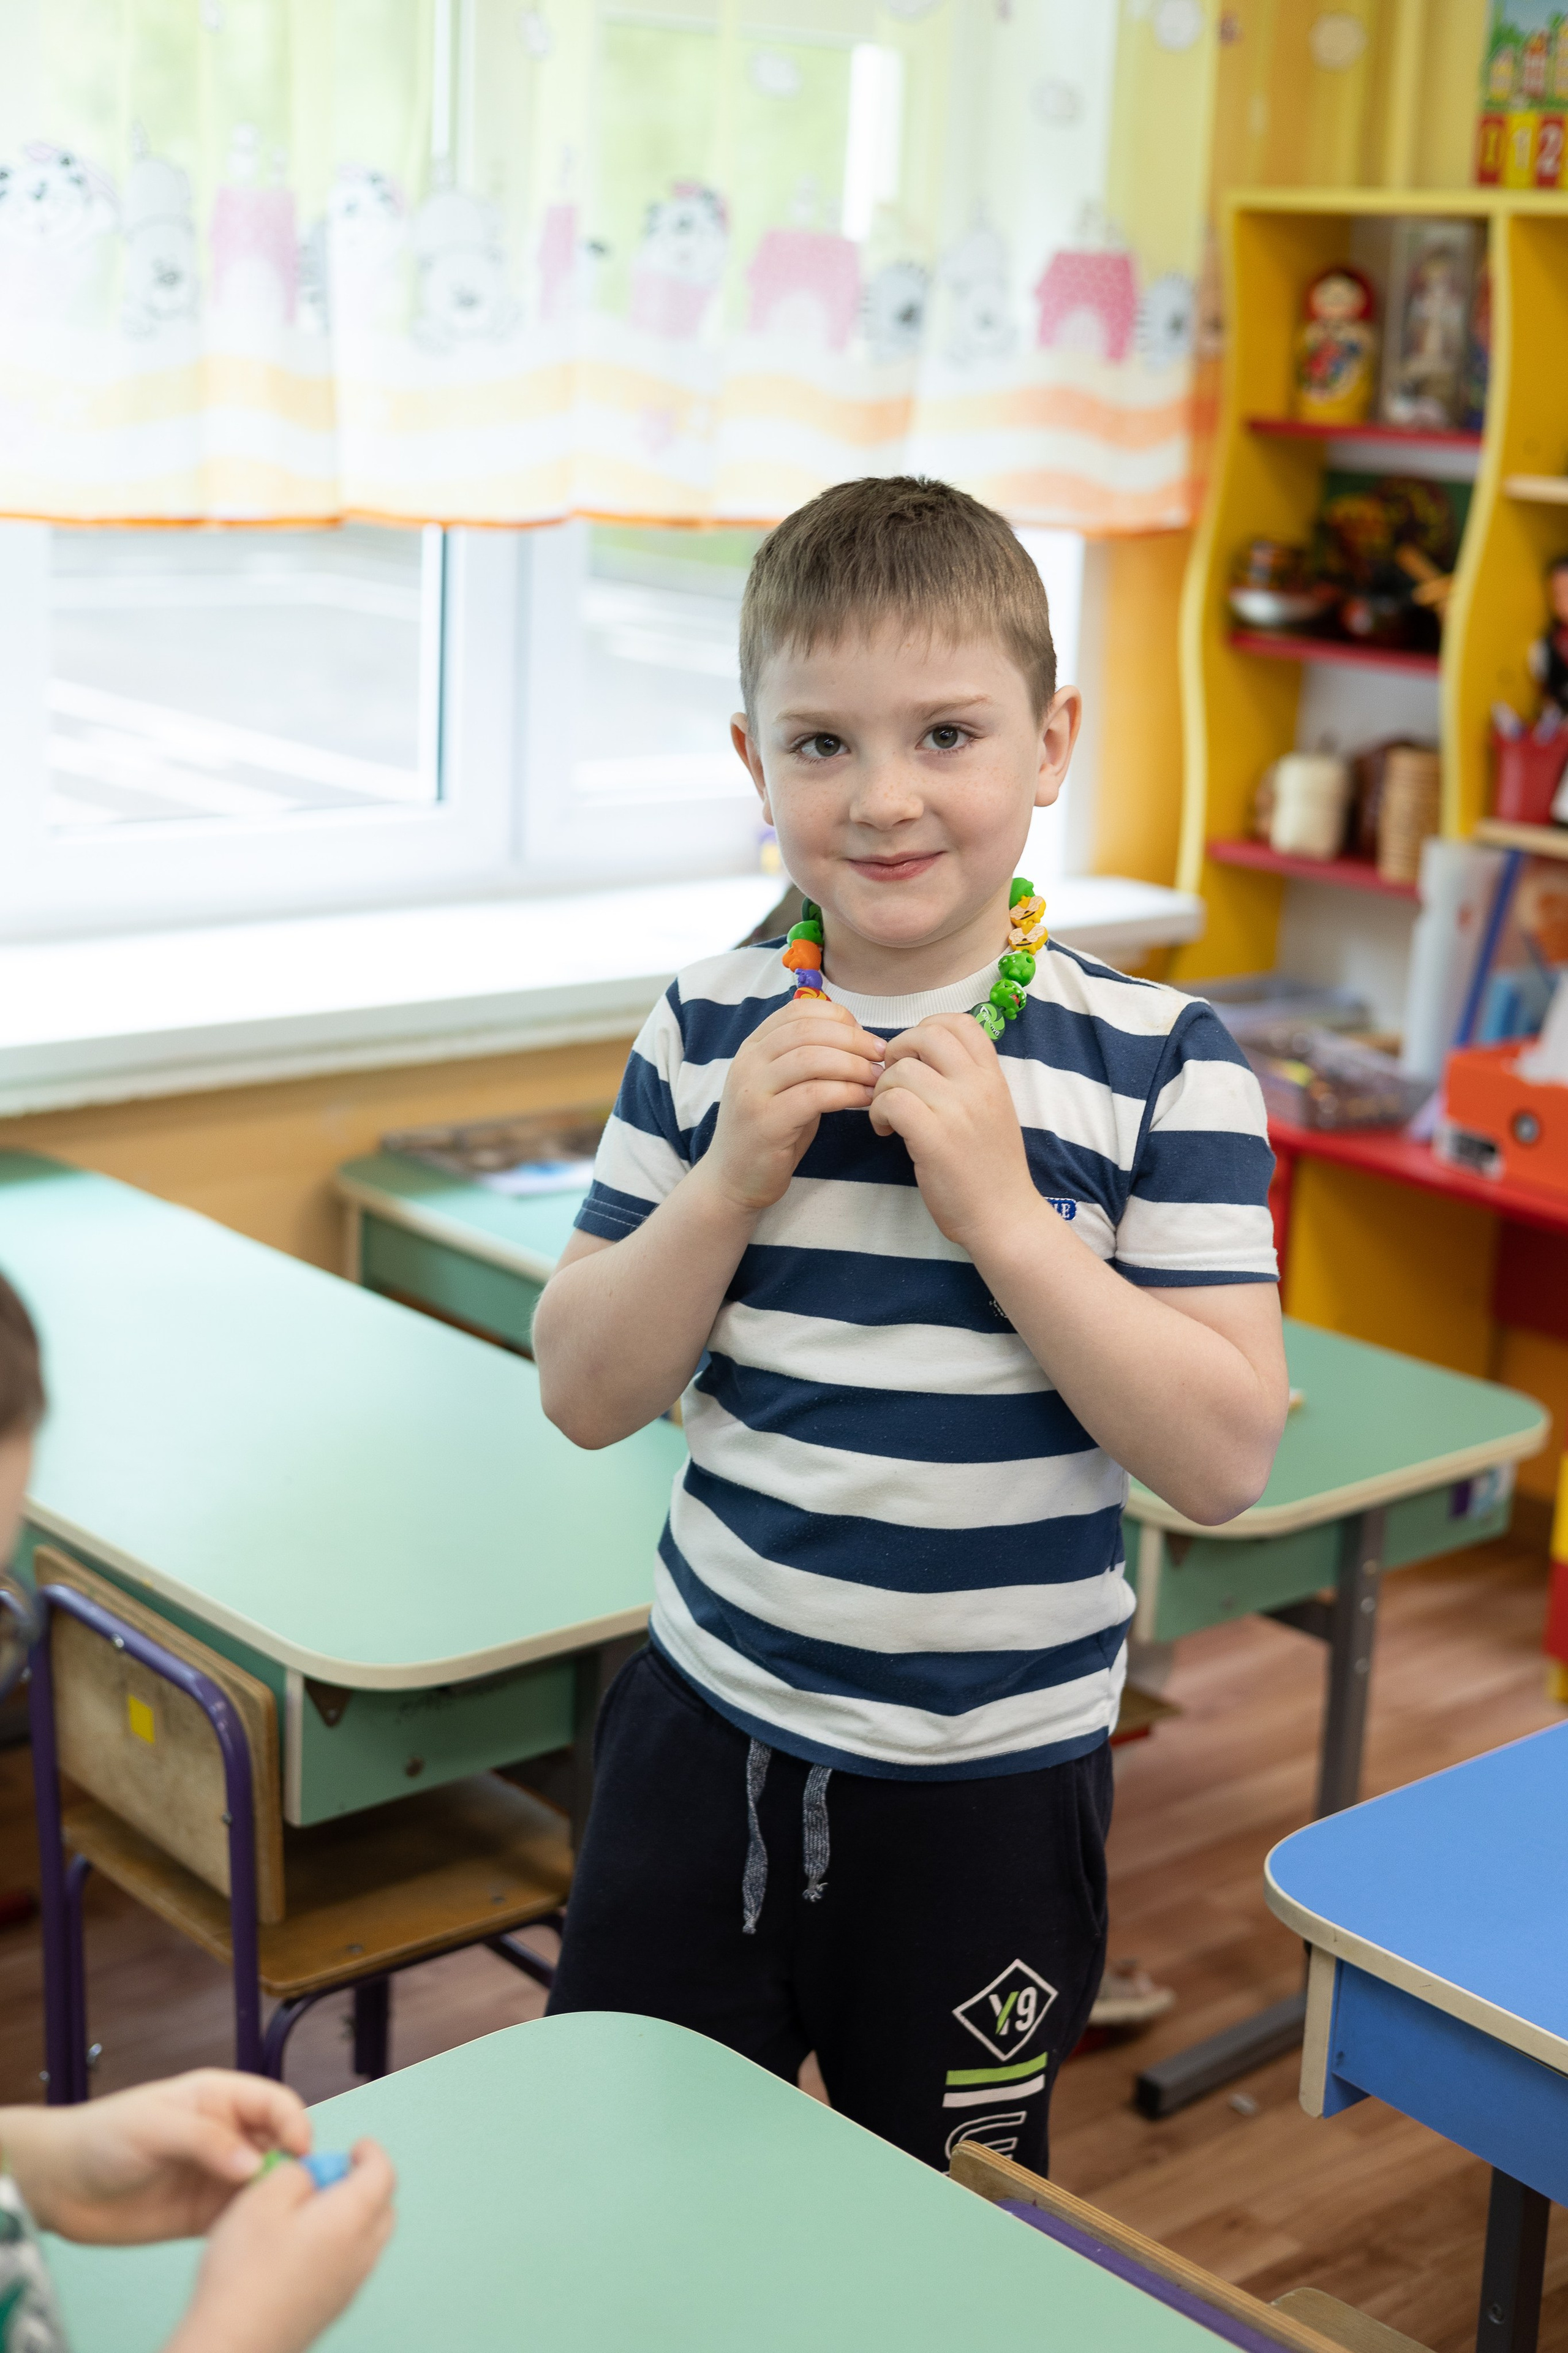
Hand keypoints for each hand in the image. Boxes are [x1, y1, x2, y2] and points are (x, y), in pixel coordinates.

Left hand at [0, 2071, 310, 2243]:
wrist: (61, 2184)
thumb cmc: (105, 2137)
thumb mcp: (154, 2125)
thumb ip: (204, 2139)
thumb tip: (254, 2163)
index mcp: (220, 2099)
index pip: (274, 2103)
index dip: (294, 2122)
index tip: (300, 2151)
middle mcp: (228, 2136)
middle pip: (279, 2144)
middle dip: (294, 2164)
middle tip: (295, 2192)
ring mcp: (217, 2176)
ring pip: (265, 2183)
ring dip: (276, 2197)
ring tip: (276, 2218)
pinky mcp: (204, 2215)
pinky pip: (241, 2218)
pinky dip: (253, 2225)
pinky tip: (252, 2235)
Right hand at [166, 2140, 395, 2352]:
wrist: (232, 2347)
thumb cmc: (244, 2273)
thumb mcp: (262, 2197)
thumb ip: (296, 2172)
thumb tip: (312, 2176)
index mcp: (352, 2220)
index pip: (383, 2174)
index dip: (370, 2153)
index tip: (356, 2145)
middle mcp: (361, 2255)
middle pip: (382, 2208)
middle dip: (363, 2185)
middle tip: (329, 2176)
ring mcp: (349, 2287)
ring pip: (367, 2238)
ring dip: (351, 2216)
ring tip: (307, 2212)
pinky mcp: (332, 2309)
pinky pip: (350, 2264)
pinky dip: (338, 2244)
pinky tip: (298, 2248)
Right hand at [702, 997, 884, 1213]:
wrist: (733, 1179)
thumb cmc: (770, 1131)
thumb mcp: (785, 1086)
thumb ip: (810, 1059)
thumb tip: (858, 1038)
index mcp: (753, 1046)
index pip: (798, 1010)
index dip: (839, 1017)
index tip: (866, 1037)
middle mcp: (748, 1062)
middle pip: (808, 1029)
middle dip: (854, 1039)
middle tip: (881, 1055)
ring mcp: (752, 1091)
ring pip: (811, 1058)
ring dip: (853, 1065)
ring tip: (877, 1078)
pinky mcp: (765, 1122)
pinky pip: (813, 1095)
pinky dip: (846, 1092)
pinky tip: (865, 1100)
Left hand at [869, 1013, 1035, 1250]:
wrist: (1005, 1217)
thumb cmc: (990, 1169)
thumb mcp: (992, 1111)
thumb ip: (966, 1082)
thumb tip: (919, 1060)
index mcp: (993, 1077)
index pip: (960, 1022)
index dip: (928, 1029)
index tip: (917, 1059)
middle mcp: (979, 1086)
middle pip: (927, 1033)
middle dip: (899, 1051)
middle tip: (894, 1081)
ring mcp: (958, 1111)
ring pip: (902, 1070)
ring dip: (883, 1090)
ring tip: (888, 1116)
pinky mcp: (935, 1138)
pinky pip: (892, 1101)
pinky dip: (879, 1112)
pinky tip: (885, 1131)